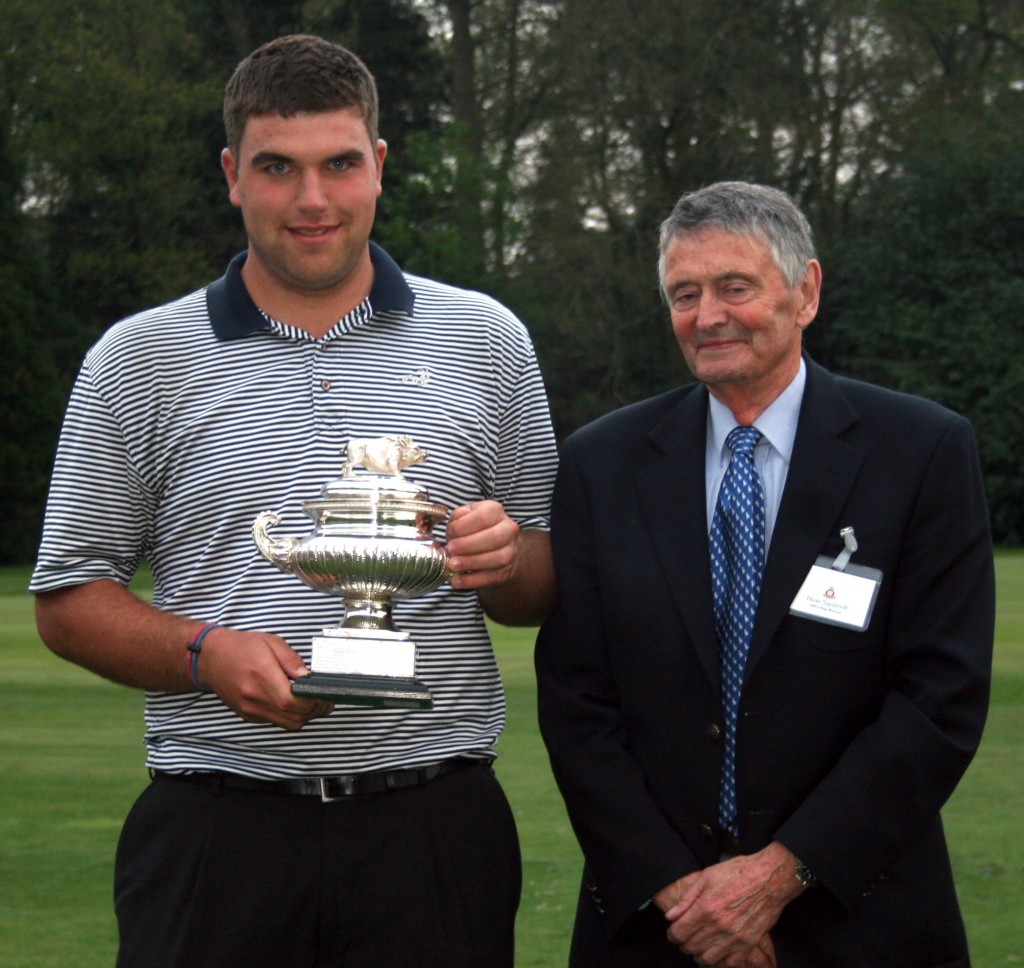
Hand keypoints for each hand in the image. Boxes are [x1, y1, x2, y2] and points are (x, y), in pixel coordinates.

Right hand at [197, 626, 332, 730]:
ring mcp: (250, 709)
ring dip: (303, 716)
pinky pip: (276, 721)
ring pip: (286, 724)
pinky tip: (292, 703)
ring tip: (311, 702)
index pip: (290, 701)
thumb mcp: (271, 642)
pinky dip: (289, 716)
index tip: (324, 696)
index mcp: (261, 675)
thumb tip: (306, 676)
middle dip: (314, 711)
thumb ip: (291, 659)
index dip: (312, 703)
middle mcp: (254, 697)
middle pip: (292, 717)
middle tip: (324, 701)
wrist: (211, 659)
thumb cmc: (241, 647)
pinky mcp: (248, 715)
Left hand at [445, 500, 520, 590]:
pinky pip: (491, 577)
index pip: (483, 517)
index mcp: (495, 511)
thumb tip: (453, 528)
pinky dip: (471, 581)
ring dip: (471, 562)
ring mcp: (510, 551)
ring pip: (497, 558)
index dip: (464, 526)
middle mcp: (508, 529)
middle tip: (450, 549)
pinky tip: (456, 580)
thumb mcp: (463, 518)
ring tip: (452, 564)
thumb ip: (457, 518)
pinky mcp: (505, 572)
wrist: (492, 548)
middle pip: (494, 537)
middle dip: (469, 545)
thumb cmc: (472, 530)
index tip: (450, 533)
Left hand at [655, 843, 800, 966]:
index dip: (672, 934)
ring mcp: (734, 938)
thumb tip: (670, 916)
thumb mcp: (706, 877)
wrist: (768, 879)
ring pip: (707, 959)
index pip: (679, 933)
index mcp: (705, 908)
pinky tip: (717, 951)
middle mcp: (719, 926)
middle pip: (691, 947)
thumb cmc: (737, 873)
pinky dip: (719, 961)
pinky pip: (728, 964)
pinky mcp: (748, 944)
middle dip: (683, 943)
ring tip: (699, 944)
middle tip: (685, 936)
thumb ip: (686, 898)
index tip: (673, 931)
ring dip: (699, 954)